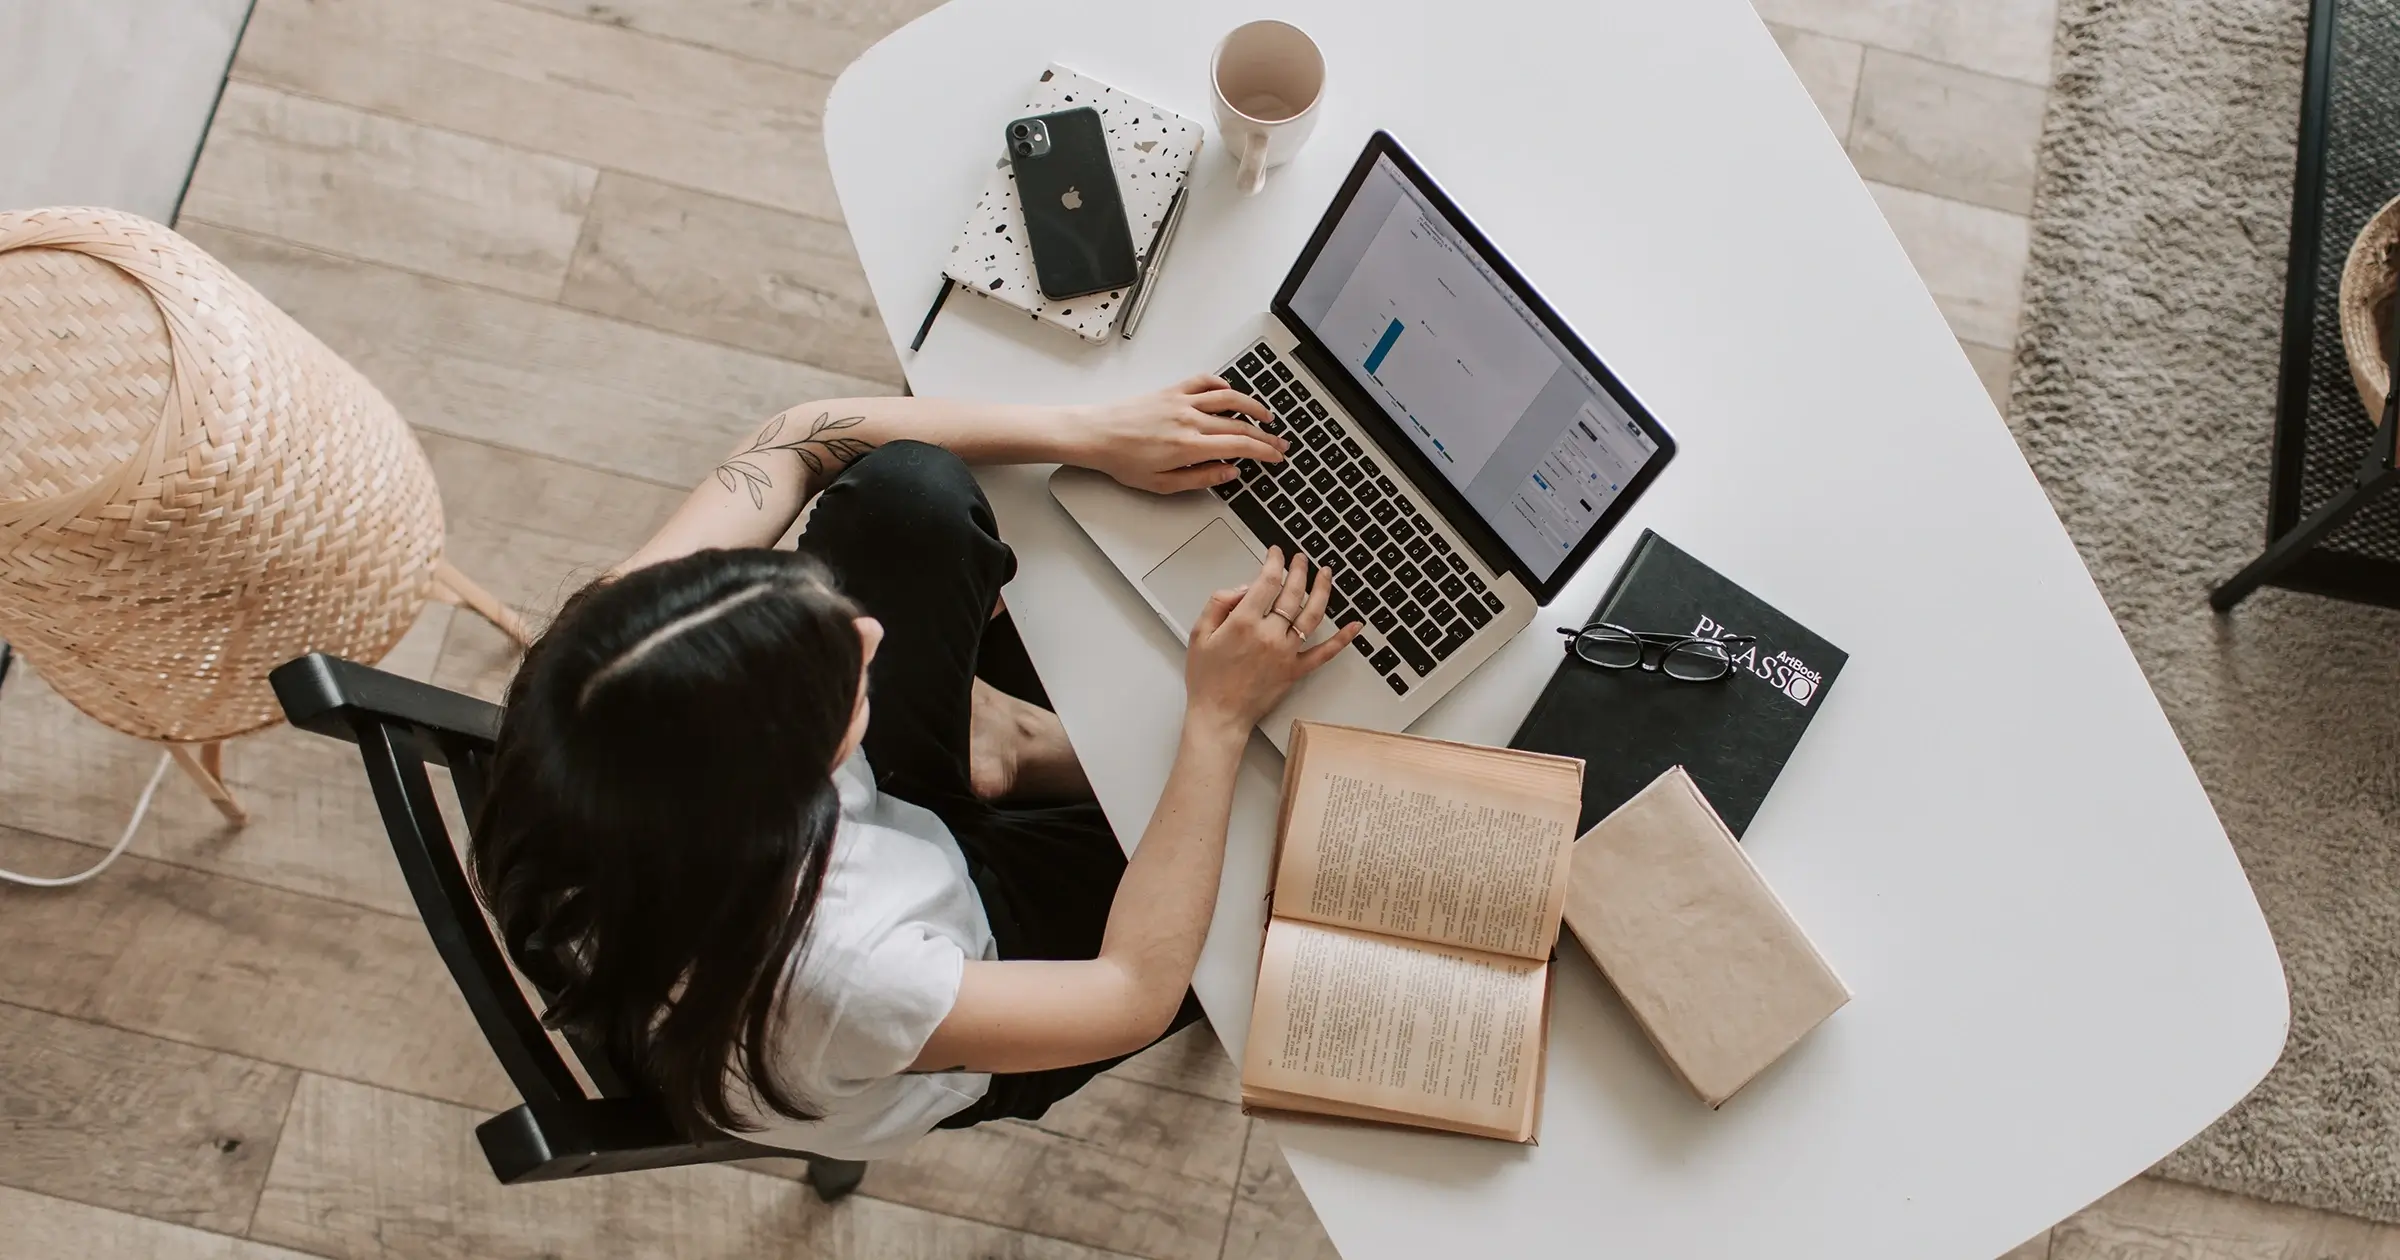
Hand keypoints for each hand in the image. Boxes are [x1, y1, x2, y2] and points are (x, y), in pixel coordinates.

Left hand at [1069, 376, 1288, 493]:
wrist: (1096, 434)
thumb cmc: (1123, 460)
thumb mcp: (1162, 484)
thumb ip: (1200, 478)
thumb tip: (1229, 473)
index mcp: (1190, 446)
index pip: (1240, 445)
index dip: (1264, 451)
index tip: (1276, 456)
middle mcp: (1190, 420)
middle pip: (1239, 424)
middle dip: (1265, 435)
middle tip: (1279, 443)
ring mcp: (1182, 402)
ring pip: (1228, 398)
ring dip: (1252, 406)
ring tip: (1266, 416)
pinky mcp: (1171, 391)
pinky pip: (1204, 381)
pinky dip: (1222, 385)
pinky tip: (1230, 392)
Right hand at [1183, 546, 1363, 736]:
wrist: (1218, 715)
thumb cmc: (1206, 678)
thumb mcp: (1199, 633)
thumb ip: (1219, 603)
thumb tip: (1244, 588)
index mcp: (1243, 622)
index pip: (1267, 581)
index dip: (1274, 562)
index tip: (1276, 554)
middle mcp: (1269, 635)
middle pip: (1292, 592)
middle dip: (1299, 569)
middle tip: (1301, 558)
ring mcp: (1286, 653)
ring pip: (1312, 615)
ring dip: (1322, 590)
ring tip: (1325, 574)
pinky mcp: (1295, 670)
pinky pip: (1324, 652)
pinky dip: (1342, 639)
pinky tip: (1354, 625)